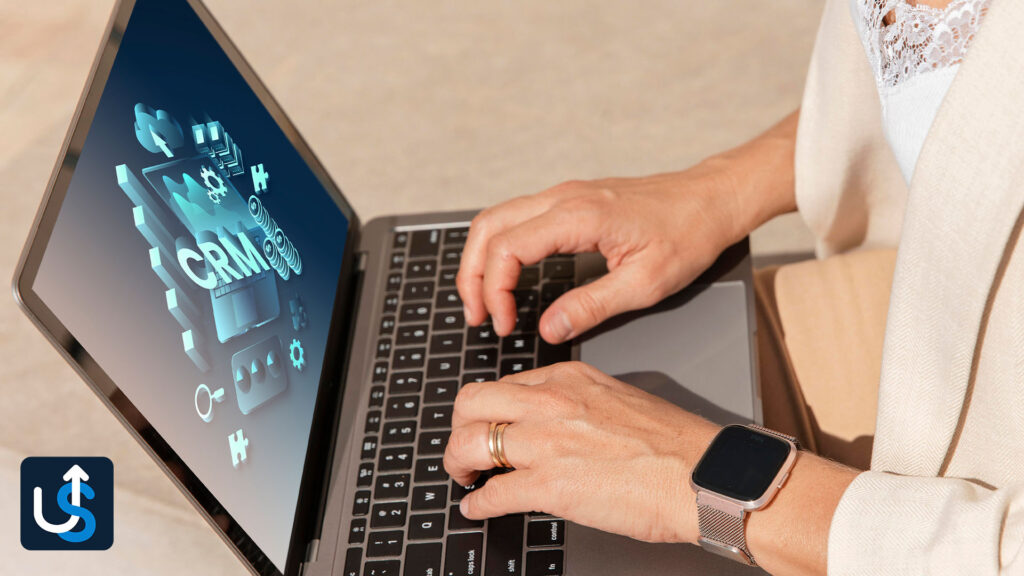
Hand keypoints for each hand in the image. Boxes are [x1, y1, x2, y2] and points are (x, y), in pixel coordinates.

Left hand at [442, 362, 719, 543]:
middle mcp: (550, 403)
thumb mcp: (617, 399)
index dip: (487, 410)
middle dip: (458, 428)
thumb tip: (554, 423)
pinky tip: (477, 509)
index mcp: (568, 379)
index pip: (504, 384)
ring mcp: (545, 443)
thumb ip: (578, 404)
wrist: (702, 475)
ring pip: (469, 443)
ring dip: (458, 464)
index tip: (485, 424)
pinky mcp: (548, 485)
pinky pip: (492, 494)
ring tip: (465, 478)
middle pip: (471, 403)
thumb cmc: (674, 445)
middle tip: (463, 449)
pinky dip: (478, 505)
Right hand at [457, 171, 741, 342]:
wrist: (711, 198)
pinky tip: (507, 275)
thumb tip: (549, 329)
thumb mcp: (645, 283)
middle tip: (479, 316)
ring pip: (496, 218)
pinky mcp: (570, 200)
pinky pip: (517, 217)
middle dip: (472, 275)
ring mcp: (564, 195)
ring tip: (484, 300)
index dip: (495, 291)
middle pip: (487, 228)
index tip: (506, 324)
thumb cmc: (688, 234)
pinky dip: (499, 246)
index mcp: (578, 216)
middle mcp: (563, 198)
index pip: (507, 249)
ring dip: (481, 259)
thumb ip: (592, 307)